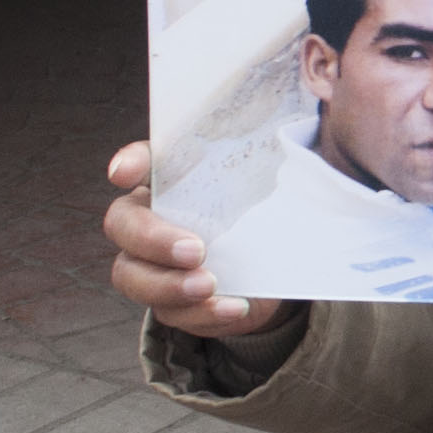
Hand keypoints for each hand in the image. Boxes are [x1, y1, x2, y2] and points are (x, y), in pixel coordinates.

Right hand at [104, 142, 284, 337]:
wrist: (273, 264)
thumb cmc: (264, 205)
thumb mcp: (273, 178)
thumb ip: (280, 153)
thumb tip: (311, 118)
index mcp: (172, 176)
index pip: (142, 158)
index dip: (129, 162)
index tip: (124, 172)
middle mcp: (149, 215)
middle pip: (122, 223)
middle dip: (153, 238)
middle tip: (196, 250)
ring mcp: (150, 262)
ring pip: (131, 275)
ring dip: (169, 284)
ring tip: (209, 285)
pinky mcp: (168, 302)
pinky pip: (169, 313)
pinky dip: (201, 314)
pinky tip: (233, 307)